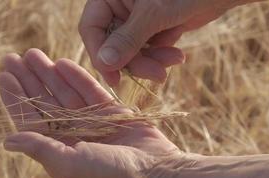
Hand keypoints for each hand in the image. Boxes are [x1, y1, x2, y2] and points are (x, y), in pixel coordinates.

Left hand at [0, 48, 185, 177]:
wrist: (155, 172)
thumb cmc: (111, 175)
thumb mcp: (70, 164)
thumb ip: (41, 149)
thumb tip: (7, 140)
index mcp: (59, 150)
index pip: (31, 120)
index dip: (17, 98)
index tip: (4, 76)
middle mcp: (73, 135)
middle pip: (46, 103)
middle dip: (30, 81)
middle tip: (15, 58)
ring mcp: (92, 122)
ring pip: (65, 93)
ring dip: (49, 74)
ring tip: (34, 55)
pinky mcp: (111, 112)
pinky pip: (90, 91)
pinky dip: (76, 77)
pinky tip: (62, 63)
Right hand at [79, 0, 241, 85]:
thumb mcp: (153, 13)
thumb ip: (127, 39)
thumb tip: (104, 64)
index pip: (92, 28)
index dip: (100, 54)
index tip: (114, 78)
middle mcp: (121, 8)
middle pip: (114, 44)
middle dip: (136, 62)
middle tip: (157, 76)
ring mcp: (138, 20)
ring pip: (133, 51)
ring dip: (151, 62)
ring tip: (174, 61)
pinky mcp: (155, 29)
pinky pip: (149, 51)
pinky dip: (161, 58)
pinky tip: (177, 56)